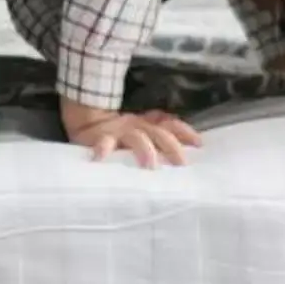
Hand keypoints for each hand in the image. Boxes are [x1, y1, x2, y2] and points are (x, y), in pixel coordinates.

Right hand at [60, 100, 201, 166]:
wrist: (85, 118)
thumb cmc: (117, 132)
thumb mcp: (140, 132)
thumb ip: (157, 139)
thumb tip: (182, 151)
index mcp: (149, 125)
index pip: (170, 125)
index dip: (185, 132)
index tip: (199, 143)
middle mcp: (138, 126)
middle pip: (159, 134)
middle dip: (172, 147)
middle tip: (181, 164)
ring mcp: (120, 131)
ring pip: (137, 138)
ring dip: (145, 150)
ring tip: (150, 165)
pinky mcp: (101, 138)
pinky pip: (103, 143)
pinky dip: (102, 149)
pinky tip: (101, 157)